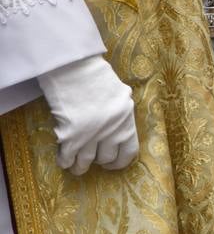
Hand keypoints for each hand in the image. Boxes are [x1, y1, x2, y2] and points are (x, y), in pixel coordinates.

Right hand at [38, 54, 138, 175]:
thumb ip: (121, 113)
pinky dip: (65, 161)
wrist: (73, 66)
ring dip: (80, 166)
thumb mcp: (119, 95)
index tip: (111, 163)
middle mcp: (112, 131)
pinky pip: (68, 157)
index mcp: (126, 120)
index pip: (129, 152)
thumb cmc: (95, 75)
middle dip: (98, 161)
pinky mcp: (71, 136)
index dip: (119, 161)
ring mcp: (91, 135)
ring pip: (86, 162)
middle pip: (106, 158)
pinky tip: (63, 159)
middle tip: (92, 159)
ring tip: (76, 166)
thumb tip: (119, 127)